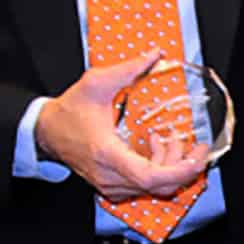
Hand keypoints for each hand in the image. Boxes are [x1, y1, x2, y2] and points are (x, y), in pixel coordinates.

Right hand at [35, 51, 207, 201]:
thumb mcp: (96, 83)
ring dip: (170, 164)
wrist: (46, 132)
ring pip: (152, 188)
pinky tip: (156, 146)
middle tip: (198, 148)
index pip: (148, 176)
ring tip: (171, 139)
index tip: (196, 158)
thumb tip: (153, 56)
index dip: (178, 171)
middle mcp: (109, 175)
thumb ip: (128, 69)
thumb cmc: (69, 111)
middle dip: (184, 167)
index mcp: (107, 153)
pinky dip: (158, 169)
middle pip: (158, 186)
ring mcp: (110, 184)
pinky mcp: (112, 185)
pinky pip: (143, 185)